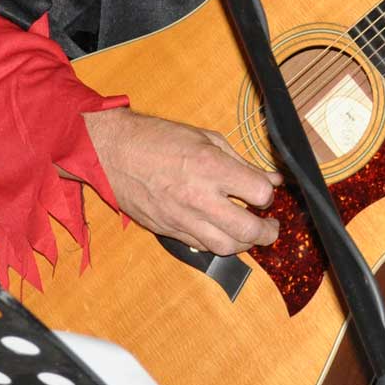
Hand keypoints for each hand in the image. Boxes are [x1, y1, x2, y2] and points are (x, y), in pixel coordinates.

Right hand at [81, 108, 280, 254]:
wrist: (113, 152)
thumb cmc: (159, 139)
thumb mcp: (207, 138)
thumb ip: (242, 162)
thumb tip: (271, 178)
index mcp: (211, 167)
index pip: (259, 193)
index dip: (268, 195)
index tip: (266, 192)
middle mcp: (199, 197)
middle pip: (248, 230)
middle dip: (267, 232)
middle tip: (271, 227)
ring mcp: (182, 218)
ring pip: (226, 246)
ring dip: (245, 244)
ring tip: (250, 234)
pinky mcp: (168, 231)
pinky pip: (201, 246)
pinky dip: (218, 243)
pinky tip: (222, 232)